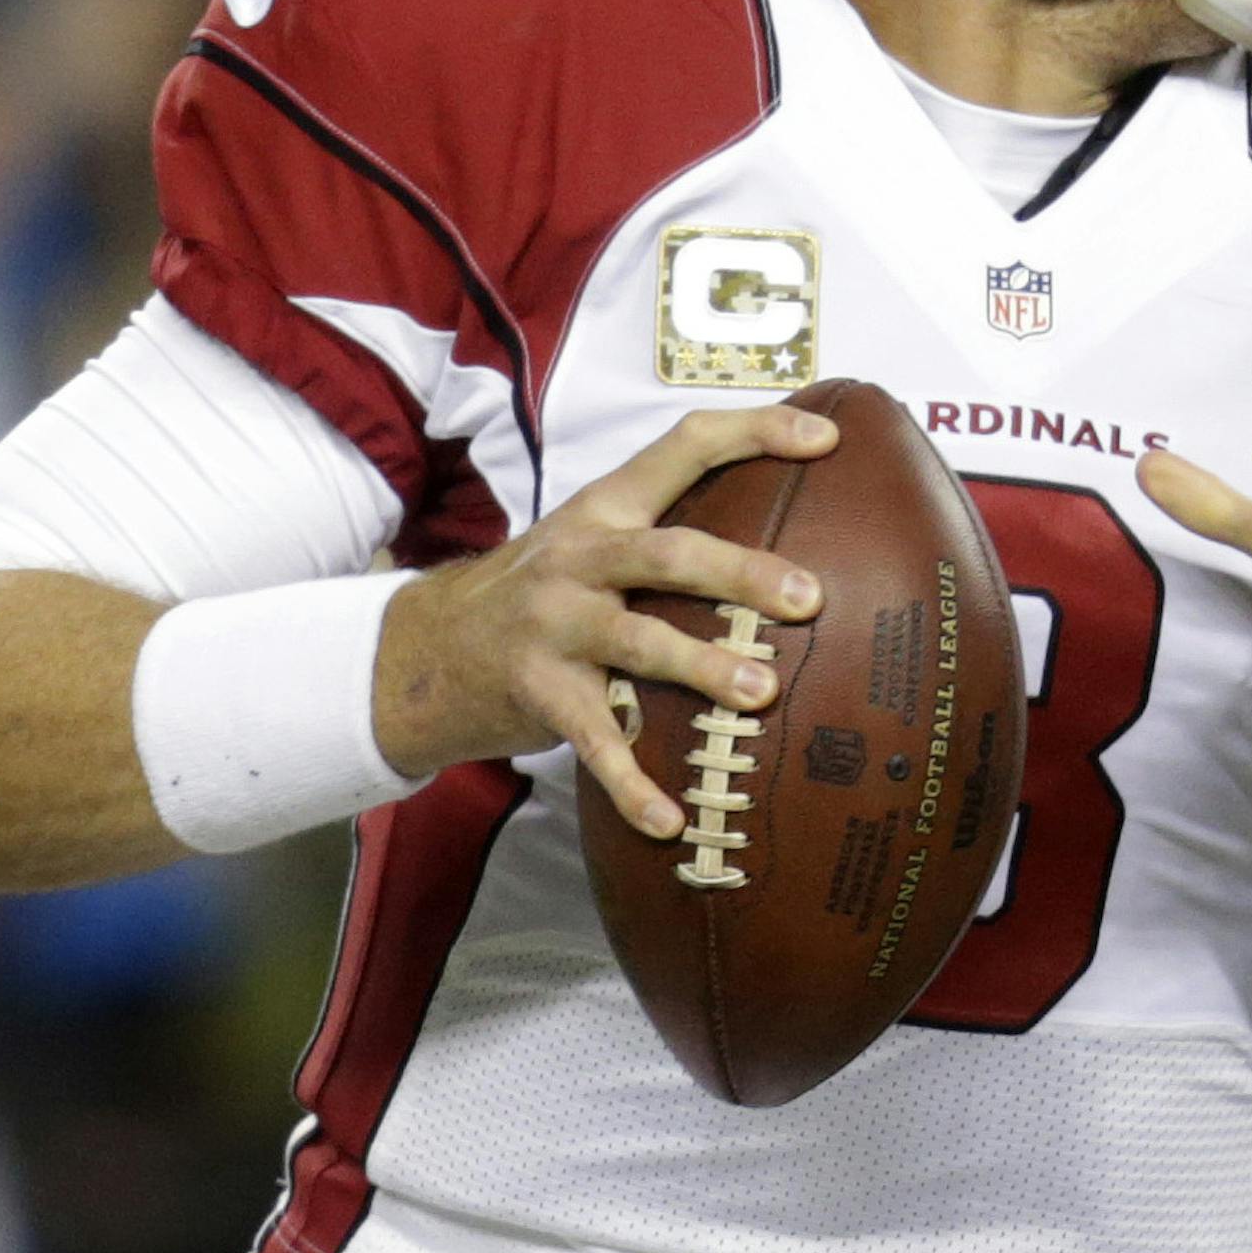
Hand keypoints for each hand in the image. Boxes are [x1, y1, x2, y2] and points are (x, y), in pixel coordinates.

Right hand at [372, 404, 835, 836]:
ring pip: (638, 642)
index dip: (754, 432)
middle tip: (810, 597)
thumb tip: (788, 540)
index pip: (683, 447)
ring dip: (703, 667)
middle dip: (741, 571)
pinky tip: (671, 820)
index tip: (825, 436)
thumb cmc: (542, 593)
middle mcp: (579, 558)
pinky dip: (632, 785)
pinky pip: (595, 742)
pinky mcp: (539, 694)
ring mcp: (555, 627)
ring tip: (761, 694)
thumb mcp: (590, 540)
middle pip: (668, 552)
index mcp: (605, 507)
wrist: (426, 649)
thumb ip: (665, 534)